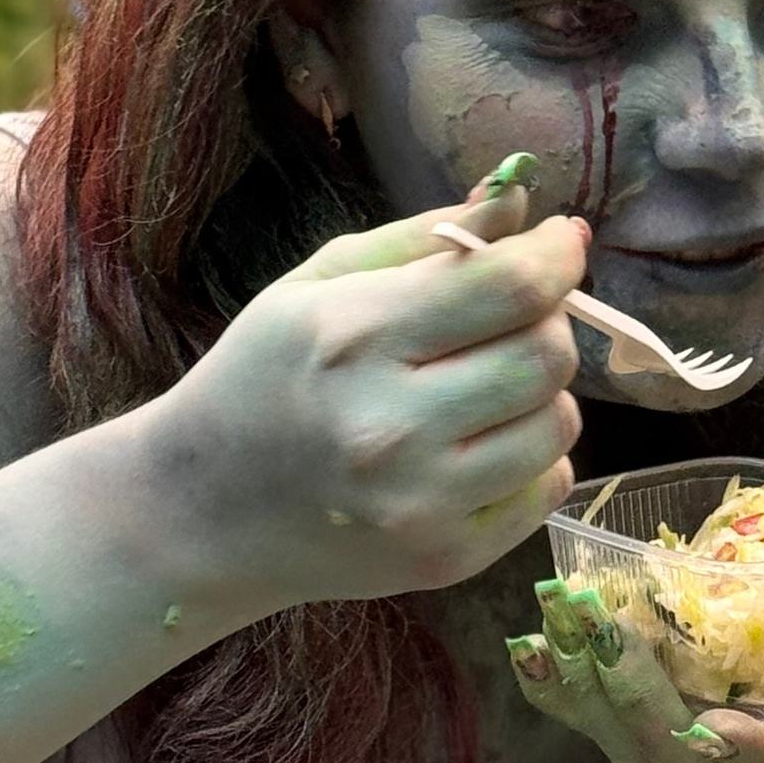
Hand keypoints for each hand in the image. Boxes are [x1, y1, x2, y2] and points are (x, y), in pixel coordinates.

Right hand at [136, 164, 584, 617]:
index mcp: (354, 337)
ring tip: (483, 390)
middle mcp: (390, 426)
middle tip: (508, 323)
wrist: (203, 510)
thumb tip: (523, 202)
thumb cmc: (261, 379)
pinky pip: (547, 488)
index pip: (511, 287)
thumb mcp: (316, 286)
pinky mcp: (444, 559)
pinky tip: (473, 449)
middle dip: (545, 325)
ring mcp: (420, 503)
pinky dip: (530, 458)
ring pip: (560, 424)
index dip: (556, 256)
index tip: (559, 244)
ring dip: (540, 396)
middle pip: (547, 356)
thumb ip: (423, 238)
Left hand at [507, 424, 763, 762]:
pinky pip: (594, 715)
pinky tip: (530, 645)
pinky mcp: (645, 716)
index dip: (751, 747)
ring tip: (560, 622)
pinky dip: (559, 688)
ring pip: (626, 738)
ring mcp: (688, 742)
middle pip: (677, 750)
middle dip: (638, 695)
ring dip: (587, 688)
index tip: (719, 727)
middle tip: (606, 632)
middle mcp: (746, 750)